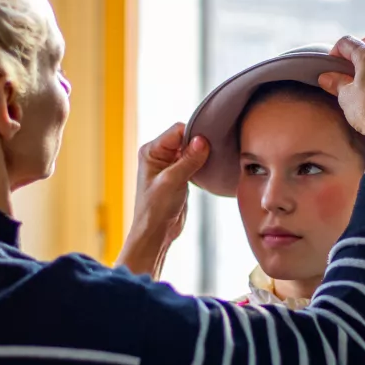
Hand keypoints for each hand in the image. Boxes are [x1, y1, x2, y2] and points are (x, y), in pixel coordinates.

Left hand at [116, 123, 209, 276]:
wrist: (156, 233)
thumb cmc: (155, 209)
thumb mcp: (172, 182)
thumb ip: (188, 160)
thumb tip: (203, 140)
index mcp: (151, 151)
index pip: (177, 131)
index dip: (193, 135)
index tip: (209, 144)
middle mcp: (159, 155)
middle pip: (185, 138)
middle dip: (199, 145)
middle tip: (213, 153)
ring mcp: (170, 165)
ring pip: (191, 151)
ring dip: (202, 156)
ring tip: (211, 162)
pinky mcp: (180, 176)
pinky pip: (194, 162)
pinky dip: (202, 165)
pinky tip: (209, 169)